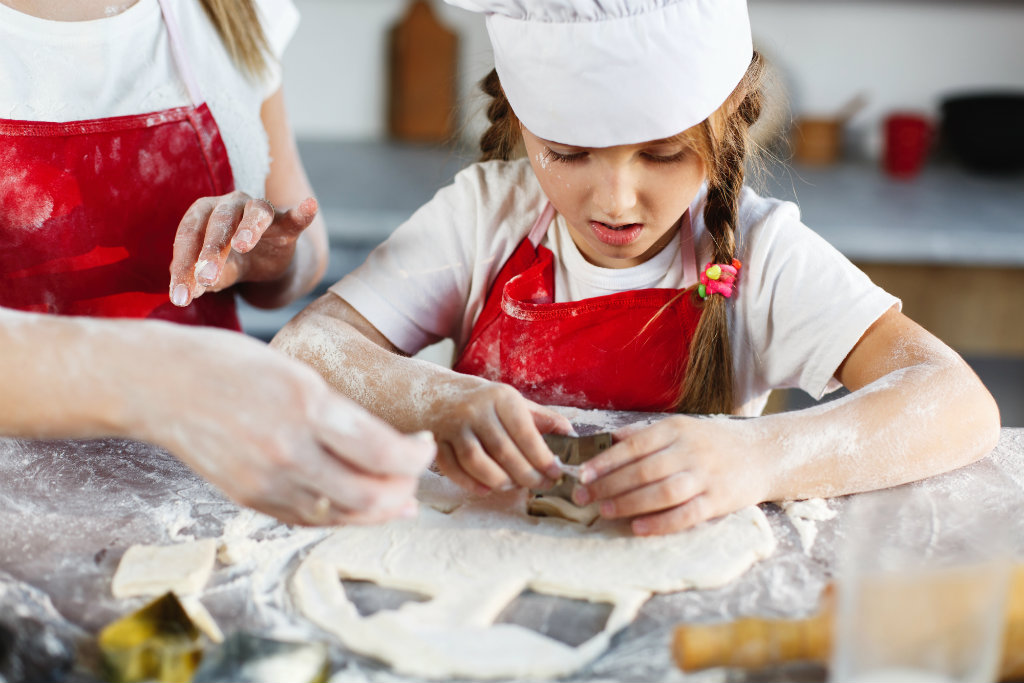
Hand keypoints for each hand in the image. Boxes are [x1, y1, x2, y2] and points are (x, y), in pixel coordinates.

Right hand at [134, 328, 434, 525]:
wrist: (155, 385)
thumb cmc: (227, 364)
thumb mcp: (295, 371)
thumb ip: (338, 412)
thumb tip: (386, 446)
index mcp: (307, 407)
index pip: (384, 453)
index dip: (416, 457)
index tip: (425, 445)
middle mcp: (288, 450)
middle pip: (369, 495)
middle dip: (403, 489)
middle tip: (414, 476)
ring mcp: (265, 480)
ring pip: (341, 515)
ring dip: (376, 510)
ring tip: (396, 499)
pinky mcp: (248, 498)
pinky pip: (307, 518)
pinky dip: (340, 515)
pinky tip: (356, 505)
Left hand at [169, 192, 318, 305]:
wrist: (265, 261)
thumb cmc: (232, 262)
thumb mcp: (216, 273)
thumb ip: (203, 279)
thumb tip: (189, 292)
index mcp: (203, 213)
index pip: (189, 235)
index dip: (183, 264)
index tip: (181, 296)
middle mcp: (230, 204)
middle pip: (219, 222)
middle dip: (211, 250)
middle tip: (205, 278)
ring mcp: (259, 210)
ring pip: (255, 213)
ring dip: (248, 228)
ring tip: (242, 246)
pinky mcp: (287, 224)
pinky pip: (295, 217)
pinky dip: (302, 211)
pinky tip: (310, 206)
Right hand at [428, 382, 572, 494]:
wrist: (436, 395)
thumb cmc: (484, 402)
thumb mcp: (514, 402)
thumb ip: (542, 419)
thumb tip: (572, 435)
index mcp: (501, 397)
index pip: (525, 433)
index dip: (542, 458)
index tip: (556, 473)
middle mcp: (476, 410)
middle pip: (504, 452)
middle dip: (527, 475)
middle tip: (541, 485)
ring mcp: (454, 426)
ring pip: (478, 463)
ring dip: (500, 481)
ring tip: (515, 486)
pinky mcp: (437, 442)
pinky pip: (453, 469)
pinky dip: (471, 484)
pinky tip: (487, 489)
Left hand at [571, 415, 769, 535]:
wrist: (764, 454)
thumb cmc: (714, 442)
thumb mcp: (682, 428)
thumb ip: (645, 434)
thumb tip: (609, 439)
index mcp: (677, 429)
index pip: (634, 445)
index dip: (605, 461)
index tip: (582, 474)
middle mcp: (690, 450)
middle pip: (642, 470)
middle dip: (608, 485)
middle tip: (583, 498)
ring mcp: (706, 476)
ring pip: (661, 492)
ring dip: (629, 503)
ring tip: (604, 511)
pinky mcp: (719, 500)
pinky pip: (686, 514)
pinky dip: (660, 523)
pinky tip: (638, 528)